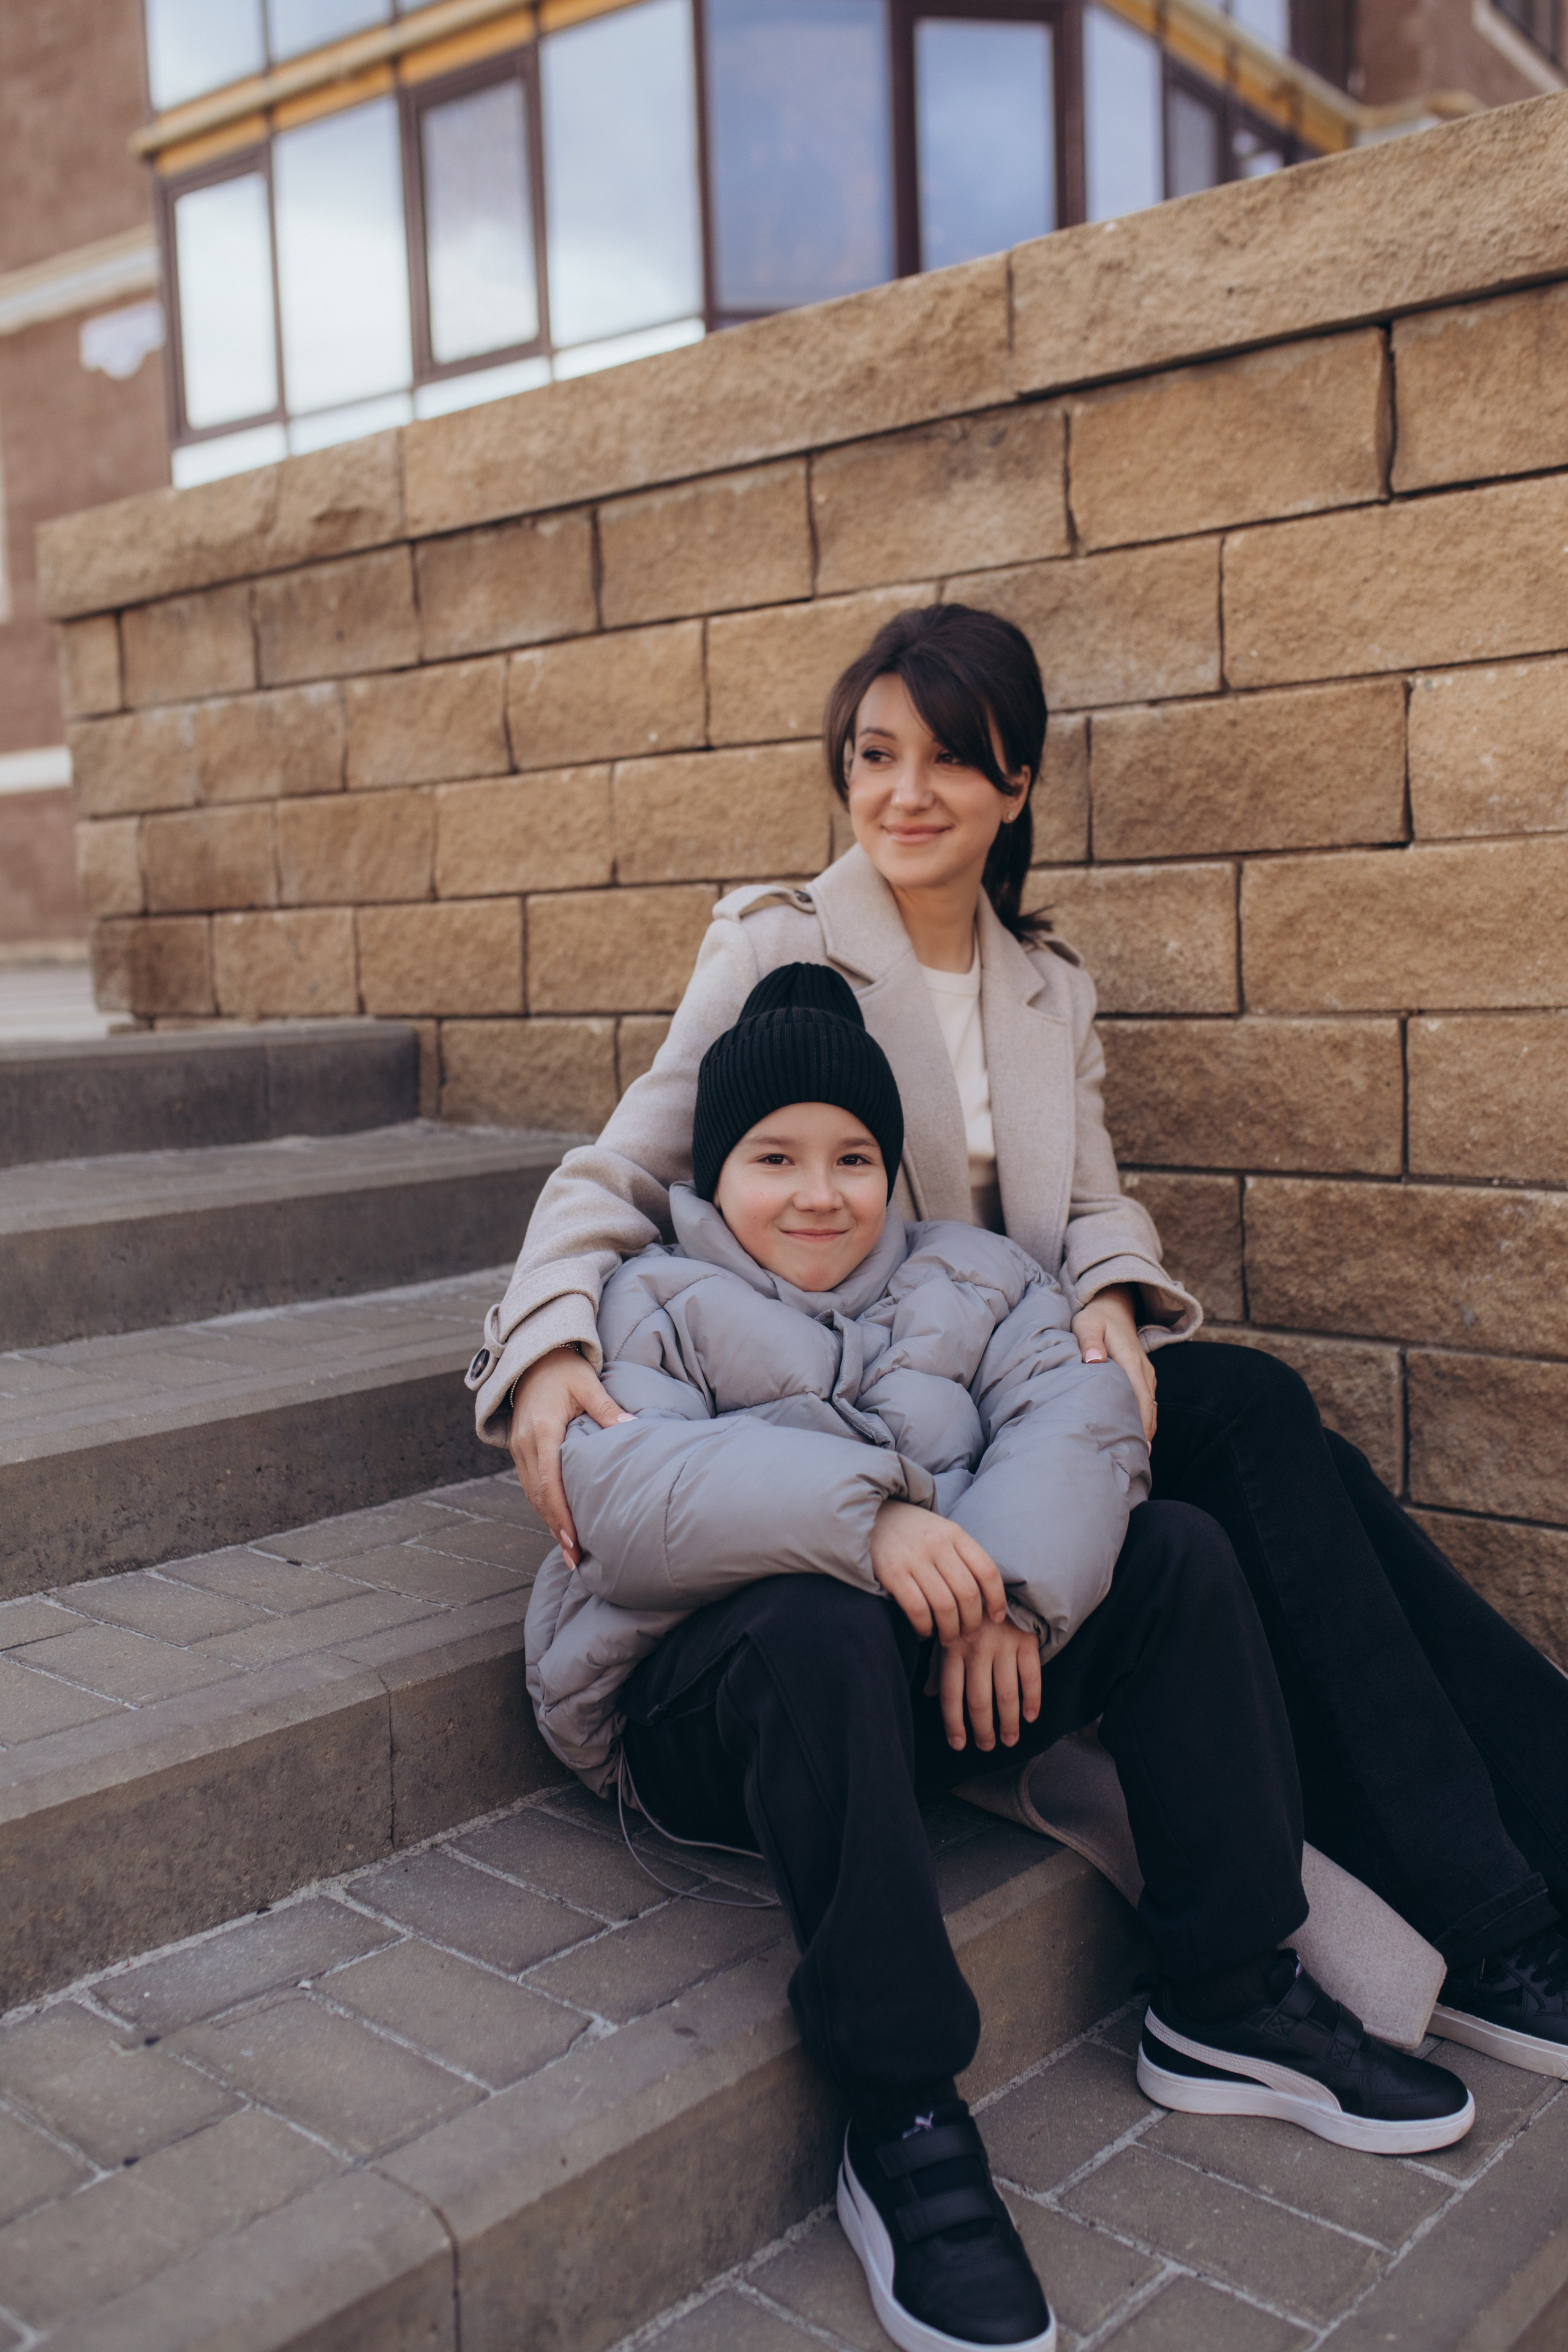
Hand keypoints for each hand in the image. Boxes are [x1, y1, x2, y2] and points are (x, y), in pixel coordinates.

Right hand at [508, 1345, 631, 1564]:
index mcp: (542, 1430)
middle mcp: (525, 1443)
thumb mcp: (587, 1384)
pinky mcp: (520, 1448)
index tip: (574, 1538)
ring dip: (549, 1523)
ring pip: (532, 1494)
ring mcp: (518, 1447)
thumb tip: (631, 1427)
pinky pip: (531, 1484)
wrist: (531, 1356)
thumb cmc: (563, 1368)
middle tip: (575, 1558)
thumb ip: (607, 1408)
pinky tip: (558, 1525)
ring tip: (569, 1551)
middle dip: (556, 1529)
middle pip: (539, 1496)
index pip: (550, 1481)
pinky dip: (543, 1507)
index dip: (561, 1513)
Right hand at [869, 1500, 1007, 1640]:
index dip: (997, 1600)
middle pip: (968, 1594)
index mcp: (955, 1533)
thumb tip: (987, 1598)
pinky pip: (917, 1608)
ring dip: (950, 1630)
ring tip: (949, 1638)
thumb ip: (962, 1557)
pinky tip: (925, 1630)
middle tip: (968, 1634)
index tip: (996, 1618)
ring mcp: (914, 1558)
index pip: (987, 1571)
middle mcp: (937, 1544)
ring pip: (945, 1606)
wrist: (870, 1515)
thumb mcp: (942, 1532)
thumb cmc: (913, 1532)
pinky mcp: (892, 1572)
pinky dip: (925, 1626)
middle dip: (972, 1622)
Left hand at [939, 1619, 1042, 1752]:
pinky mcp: (1026, 1640)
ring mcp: (1003, 1645)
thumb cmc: (968, 1614)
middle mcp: (976, 1649)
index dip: (954, 1723)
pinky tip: (1030, 1717)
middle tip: (987, 1747)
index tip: (958, 1745)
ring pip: (1006, 1694)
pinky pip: (1031, 1676)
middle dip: (983, 1729)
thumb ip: (938, 1665)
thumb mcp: (947, 1634)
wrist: (1000, 1582)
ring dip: (1008, 1722)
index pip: (950, 1694)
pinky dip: (1032, 1700)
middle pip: (979, 1700)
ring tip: (1009, 1740)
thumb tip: (928, 1694)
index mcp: (952, 1648)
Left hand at [1072, 1283, 1156, 1441]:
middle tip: (1137, 1461)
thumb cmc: (1095, 1317)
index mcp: (1130, 1359)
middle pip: (1148, 1407)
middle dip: (1144, 1433)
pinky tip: (1135, 1437)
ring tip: (1137, 1456)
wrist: (1113, 1304)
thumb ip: (1090, 1342)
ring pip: (1149, 1406)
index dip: (1140, 1422)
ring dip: (1145, 1428)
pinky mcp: (1142, 1375)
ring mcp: (1145, 1372)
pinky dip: (1144, 1419)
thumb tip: (1094, 1361)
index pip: (1138, 1396)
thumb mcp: (1087, 1324)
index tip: (1138, 1445)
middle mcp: (1142, 1369)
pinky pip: (1146, 1401)